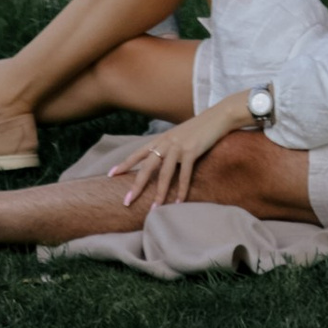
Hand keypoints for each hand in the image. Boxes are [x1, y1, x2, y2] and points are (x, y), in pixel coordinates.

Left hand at [106, 94, 251, 212]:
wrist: (217, 117)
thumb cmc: (197, 129)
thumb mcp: (177, 137)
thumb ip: (167, 148)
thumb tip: (159, 163)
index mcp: (161, 139)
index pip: (138, 153)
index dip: (124, 164)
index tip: (111, 175)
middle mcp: (166, 142)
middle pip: (147, 166)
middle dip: (136, 185)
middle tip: (126, 201)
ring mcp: (178, 147)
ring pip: (164, 173)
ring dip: (159, 193)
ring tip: (154, 209)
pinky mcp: (192, 151)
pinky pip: (184, 174)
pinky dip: (181, 189)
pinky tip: (179, 202)